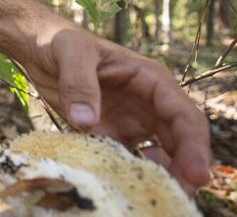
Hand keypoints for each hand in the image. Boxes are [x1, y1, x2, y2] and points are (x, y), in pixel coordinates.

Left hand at [24, 27, 211, 191]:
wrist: (39, 47)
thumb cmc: (60, 41)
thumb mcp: (71, 53)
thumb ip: (79, 83)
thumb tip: (86, 121)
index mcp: (151, 79)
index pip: (183, 115)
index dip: (194, 146)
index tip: (197, 174)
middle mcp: (150, 102)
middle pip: (180, 140)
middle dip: (185, 169)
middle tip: (181, 194)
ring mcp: (134, 120)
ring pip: (163, 153)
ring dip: (165, 175)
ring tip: (159, 194)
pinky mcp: (115, 133)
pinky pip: (132, 157)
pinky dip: (135, 172)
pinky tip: (124, 182)